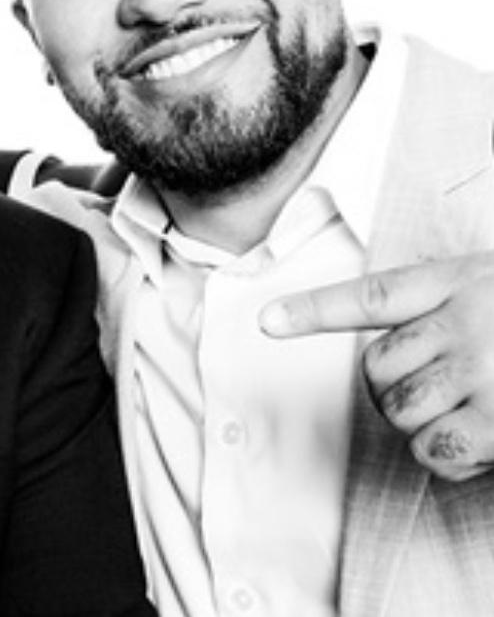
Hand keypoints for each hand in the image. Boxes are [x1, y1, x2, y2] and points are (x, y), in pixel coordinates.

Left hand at [260, 255, 493, 481]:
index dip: (314, 309)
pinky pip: (434, 448)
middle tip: (440, 394)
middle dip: (391, 389)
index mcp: (460, 282)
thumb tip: (404, 338)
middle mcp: (465, 322)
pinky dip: (445, 456)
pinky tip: (479, 444)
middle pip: (374, 366)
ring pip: (398, 409)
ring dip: (421, 424)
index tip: (267, 320)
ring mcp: (482, 371)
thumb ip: (447, 305)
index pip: (371, 296)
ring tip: (469, 415)